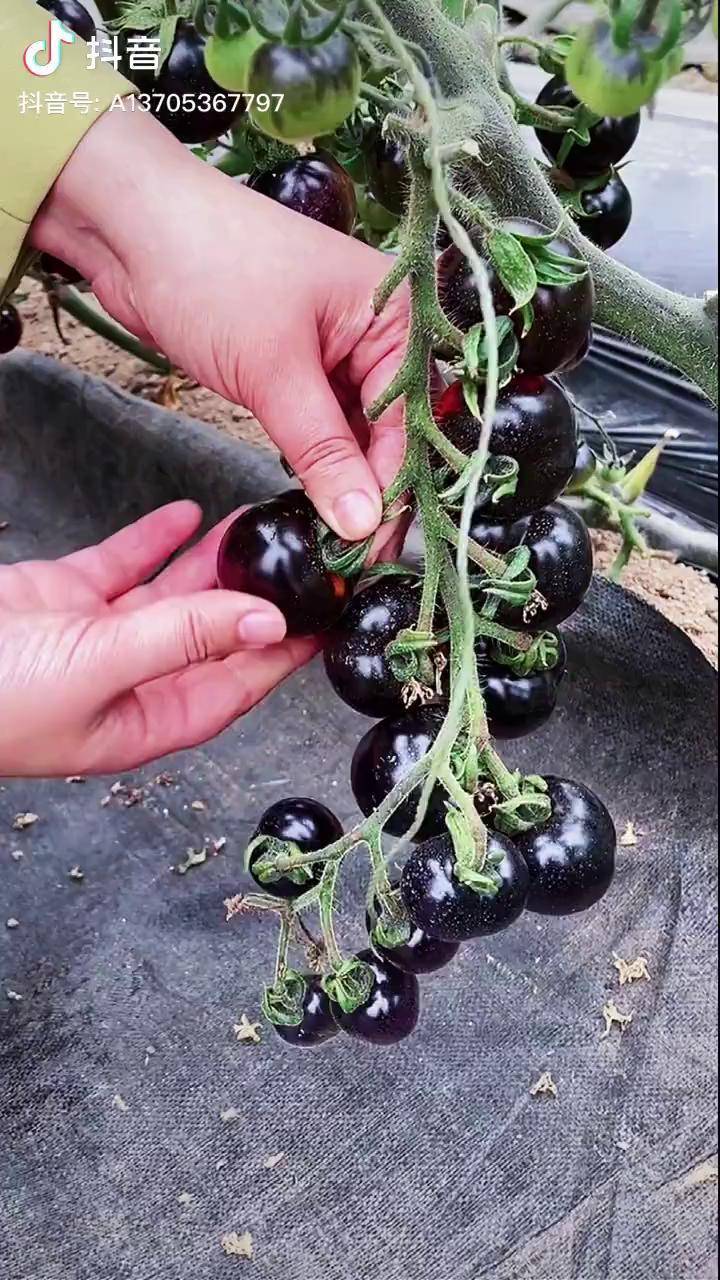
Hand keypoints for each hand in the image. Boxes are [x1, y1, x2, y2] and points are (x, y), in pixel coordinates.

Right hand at [0, 503, 316, 777]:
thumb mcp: (99, 667)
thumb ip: (182, 639)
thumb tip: (263, 621)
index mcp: (147, 718)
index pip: (237, 684)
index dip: (283, 651)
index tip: (328, 613)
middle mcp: (132, 681)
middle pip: (215, 634)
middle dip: (258, 595)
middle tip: (305, 556)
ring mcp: (100, 638)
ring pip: (175, 595)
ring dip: (216, 561)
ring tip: (263, 525)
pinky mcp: (67, 599)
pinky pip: (124, 565)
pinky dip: (155, 539)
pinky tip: (190, 515)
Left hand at [31, 108, 408, 544]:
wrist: (131, 226)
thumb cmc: (212, 271)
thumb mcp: (275, 371)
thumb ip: (324, 452)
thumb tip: (364, 523)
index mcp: (397, 313)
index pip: (410, 419)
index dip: (393, 488)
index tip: (374, 549)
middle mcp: (379, 330)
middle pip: (391, 428)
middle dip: (373, 489)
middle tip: (354, 557)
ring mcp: (338, 348)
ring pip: (356, 431)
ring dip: (345, 480)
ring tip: (335, 540)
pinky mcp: (298, 365)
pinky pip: (324, 424)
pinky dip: (318, 459)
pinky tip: (315, 498)